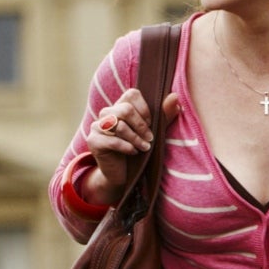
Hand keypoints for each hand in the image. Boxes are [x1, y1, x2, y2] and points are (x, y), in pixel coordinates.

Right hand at [78, 88, 181, 206]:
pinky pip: (112, 141)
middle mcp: (107, 113)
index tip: (151, 123)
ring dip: (135, 138)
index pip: (131, 94)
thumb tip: (175, 96)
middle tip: (150, 138)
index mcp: (120, 106)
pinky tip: (133, 152)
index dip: (144, 108)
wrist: (122, 174)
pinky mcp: (93, 141)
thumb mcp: (153, 131)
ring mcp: (97, 126)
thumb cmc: (138, 150)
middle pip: (125, 109)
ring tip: (144, 148)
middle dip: (141, 125)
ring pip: (119, 125)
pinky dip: (126, 147)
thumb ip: (164, 114)